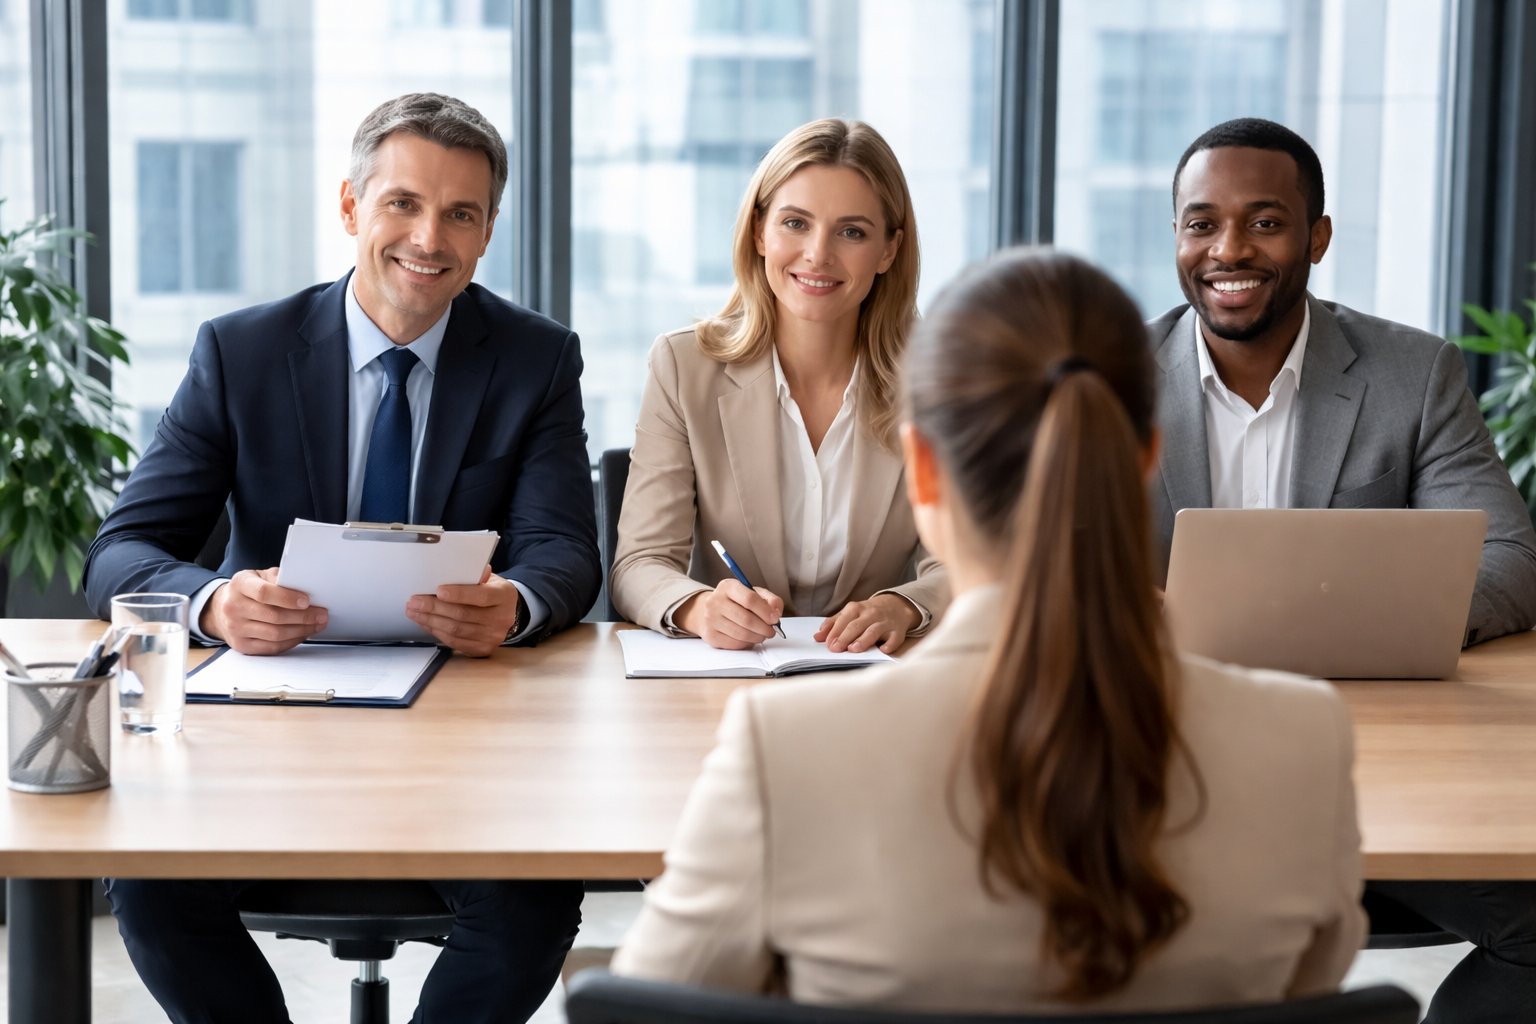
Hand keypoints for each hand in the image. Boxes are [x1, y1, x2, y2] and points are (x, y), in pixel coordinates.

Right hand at [203, 567, 326, 654]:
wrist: (223, 608)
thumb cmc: (249, 590)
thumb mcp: (260, 575)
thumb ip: (279, 578)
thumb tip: (305, 587)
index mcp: (240, 584)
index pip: (264, 593)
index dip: (287, 598)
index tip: (307, 601)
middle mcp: (234, 607)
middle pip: (273, 616)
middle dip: (303, 617)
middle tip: (322, 615)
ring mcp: (236, 628)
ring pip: (275, 634)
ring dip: (301, 631)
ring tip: (317, 625)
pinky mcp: (242, 645)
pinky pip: (272, 647)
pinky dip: (292, 641)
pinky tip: (303, 634)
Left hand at [406, 566, 522, 656]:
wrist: (506, 612)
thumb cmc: (491, 592)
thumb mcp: (488, 579)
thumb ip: (473, 576)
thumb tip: (451, 572)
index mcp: (504, 596)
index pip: (481, 595)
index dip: (459, 594)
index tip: (438, 591)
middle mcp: (502, 618)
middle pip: (463, 615)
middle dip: (434, 608)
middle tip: (415, 602)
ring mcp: (493, 636)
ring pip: (456, 630)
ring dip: (430, 621)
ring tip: (414, 612)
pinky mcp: (482, 649)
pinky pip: (454, 642)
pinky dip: (436, 632)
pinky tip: (426, 623)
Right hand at [675, 579, 784, 649]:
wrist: (711, 611)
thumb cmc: (736, 602)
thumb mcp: (754, 593)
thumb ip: (770, 600)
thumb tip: (776, 613)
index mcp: (728, 587)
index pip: (750, 599)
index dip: (766, 611)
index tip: (775, 618)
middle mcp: (716, 602)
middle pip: (746, 619)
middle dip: (764, 628)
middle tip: (771, 631)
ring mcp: (711, 619)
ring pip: (741, 634)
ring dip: (757, 637)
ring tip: (762, 635)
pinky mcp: (710, 635)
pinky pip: (734, 644)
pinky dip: (747, 643)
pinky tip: (749, 638)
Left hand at [815, 593, 919, 653]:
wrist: (896, 606)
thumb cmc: (868, 613)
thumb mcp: (850, 613)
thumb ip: (833, 624)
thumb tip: (817, 637)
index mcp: (856, 608)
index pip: (843, 620)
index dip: (835, 632)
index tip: (828, 644)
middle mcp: (870, 614)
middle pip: (856, 626)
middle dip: (845, 637)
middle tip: (835, 649)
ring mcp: (885, 623)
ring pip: (873, 631)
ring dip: (863, 640)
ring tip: (853, 649)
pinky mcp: (897, 632)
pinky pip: (894, 639)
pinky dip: (889, 645)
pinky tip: (883, 650)